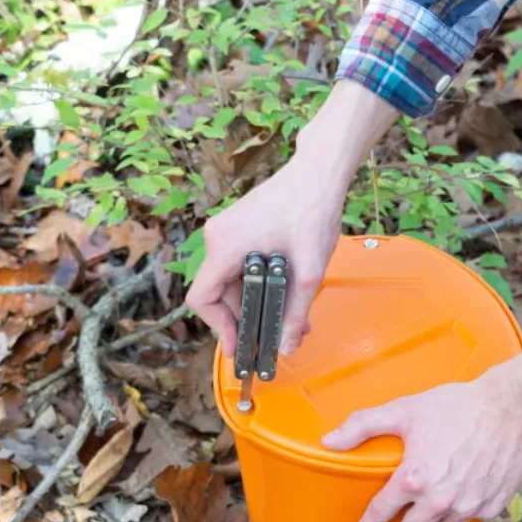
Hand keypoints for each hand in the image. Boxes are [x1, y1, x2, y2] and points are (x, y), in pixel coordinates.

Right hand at [186, 81, 398, 353]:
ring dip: (257, 303)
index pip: (202, 298)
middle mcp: (218, 237)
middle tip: (272, 340)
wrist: (319, 173)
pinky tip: (286, 296)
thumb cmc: (313, 212)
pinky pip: (241, 265)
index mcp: (225, 246)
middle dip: (246, 320)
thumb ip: (295, 313)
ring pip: (233, 281)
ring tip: (289, 321)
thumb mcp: (308, 272)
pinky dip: (260, 284)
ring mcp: (227, 230)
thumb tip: (286, 348)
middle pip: (218, 293)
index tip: (239, 346)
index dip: (218, 328)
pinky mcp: (240, 227)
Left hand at [322, 338, 521, 521]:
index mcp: (413, 480)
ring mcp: (468, 506)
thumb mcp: (404, 411)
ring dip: (439, 514)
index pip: (382, 513)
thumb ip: (363, 426)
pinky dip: (467, 506)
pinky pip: (473, 517)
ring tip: (442, 488)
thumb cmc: (456, 407)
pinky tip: (468, 484)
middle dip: (409, 521)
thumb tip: (329, 441)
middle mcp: (439, 500)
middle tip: (411, 504)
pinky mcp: (493, 506)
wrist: (510, 408)